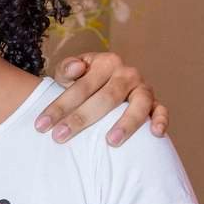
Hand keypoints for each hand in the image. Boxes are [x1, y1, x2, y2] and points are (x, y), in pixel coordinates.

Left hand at [38, 52, 167, 145]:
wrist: (105, 86)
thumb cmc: (83, 83)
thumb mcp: (70, 74)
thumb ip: (66, 69)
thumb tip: (76, 68)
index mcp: (105, 62)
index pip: (80, 86)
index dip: (59, 106)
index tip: (41, 125)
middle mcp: (127, 73)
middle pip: (106, 97)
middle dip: (81, 118)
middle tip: (60, 137)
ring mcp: (143, 88)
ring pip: (139, 104)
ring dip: (126, 123)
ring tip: (111, 141)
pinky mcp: (156, 103)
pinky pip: (162, 111)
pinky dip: (161, 120)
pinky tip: (156, 134)